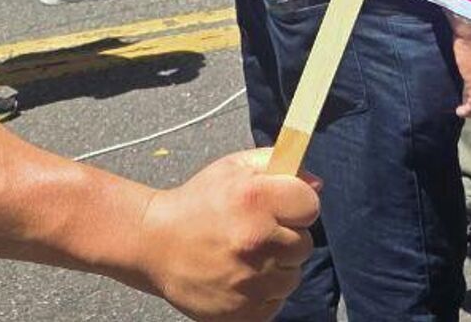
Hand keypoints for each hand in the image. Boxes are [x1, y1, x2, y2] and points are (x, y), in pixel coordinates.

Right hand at [135, 150, 318, 321]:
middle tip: (256, 234)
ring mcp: (250, 281)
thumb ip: (276, 164)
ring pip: (292, 276)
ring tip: (245, 257)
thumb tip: (316, 183)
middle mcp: (255, 240)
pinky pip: (277, 302)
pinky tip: (240, 277)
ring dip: (275, 267)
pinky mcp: (244, 311)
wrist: (154, 244)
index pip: (311, 205)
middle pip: (305, 244)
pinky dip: (263, 293)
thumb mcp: (232, 169)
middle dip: (286, 237)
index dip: (297, 206)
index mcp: (254, 199)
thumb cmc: (197, 203)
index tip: (280, 208)